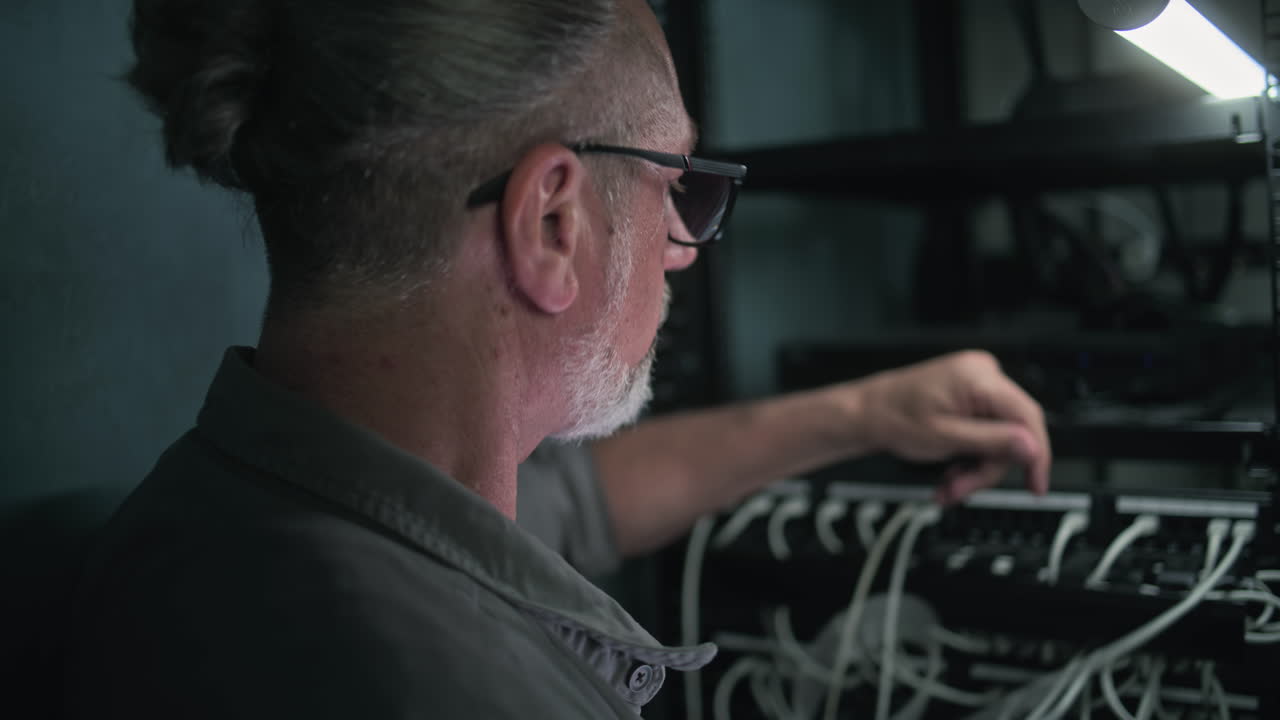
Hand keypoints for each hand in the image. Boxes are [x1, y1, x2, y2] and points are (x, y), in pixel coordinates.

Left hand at [852, 351, 1050, 503]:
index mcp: (978, 377)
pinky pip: (987, 431)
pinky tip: (953, 470)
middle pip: (1012, 432)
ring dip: (976, 468)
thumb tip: (1031, 447)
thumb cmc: (893, 418)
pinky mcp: (970, 397)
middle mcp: (983, 374)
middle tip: (962, 489)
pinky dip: (972, 456)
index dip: (1037, 455)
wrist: (867, 414)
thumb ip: (991, 442)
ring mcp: (976, 384)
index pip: (1028, 416)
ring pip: (999, 438)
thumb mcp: (945, 437)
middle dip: (988, 468)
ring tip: (949, 484)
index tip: (1036, 485)